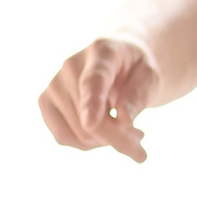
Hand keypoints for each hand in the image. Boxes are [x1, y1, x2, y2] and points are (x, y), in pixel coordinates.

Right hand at [37, 36, 159, 161]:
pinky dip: (88, 143)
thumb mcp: (151, 77)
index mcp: (102, 53)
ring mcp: (54, 84)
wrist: (118, 61)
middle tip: (140, 136)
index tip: (90, 123)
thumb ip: (140, 95)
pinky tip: (105, 132)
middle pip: (91, 120)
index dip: (92, 103)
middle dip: (121, 138)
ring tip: (126, 129)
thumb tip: (125, 119)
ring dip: (108, 142)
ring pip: (79, 134)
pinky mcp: (45, 102)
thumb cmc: (136, 69)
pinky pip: (64, 137)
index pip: (93, 81)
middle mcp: (71, 66)